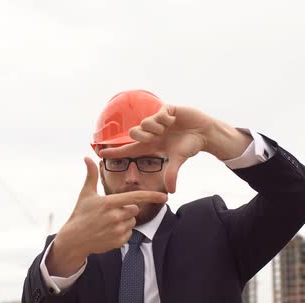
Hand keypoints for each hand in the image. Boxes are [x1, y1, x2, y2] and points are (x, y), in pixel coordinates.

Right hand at [47, 157, 167, 276]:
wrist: (74, 239)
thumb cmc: (80, 214)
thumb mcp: (86, 194)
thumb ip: (91, 175)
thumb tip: (87, 157)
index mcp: (109, 202)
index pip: (135, 197)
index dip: (152, 196)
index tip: (165, 196)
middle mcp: (115, 216)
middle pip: (134, 209)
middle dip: (127, 209)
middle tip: (111, 211)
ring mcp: (117, 230)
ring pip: (132, 221)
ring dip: (125, 221)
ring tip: (108, 222)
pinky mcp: (118, 241)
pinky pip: (129, 233)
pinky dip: (122, 232)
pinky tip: (109, 231)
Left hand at [99, 105, 214, 193]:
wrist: (204, 132)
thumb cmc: (190, 145)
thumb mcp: (179, 160)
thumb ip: (172, 173)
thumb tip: (172, 191)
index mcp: (151, 144)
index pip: (129, 149)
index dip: (115, 151)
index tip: (99, 154)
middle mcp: (151, 133)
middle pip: (134, 133)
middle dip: (143, 135)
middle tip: (157, 135)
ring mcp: (157, 121)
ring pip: (145, 122)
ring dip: (157, 126)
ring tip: (169, 127)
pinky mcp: (165, 110)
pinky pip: (158, 113)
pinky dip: (166, 118)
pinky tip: (174, 120)